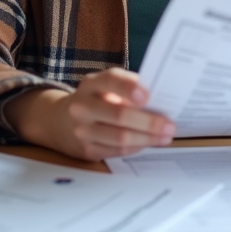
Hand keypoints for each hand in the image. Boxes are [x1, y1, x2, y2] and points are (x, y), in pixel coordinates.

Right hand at [5, 68, 175, 161]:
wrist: (60, 122)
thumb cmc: (95, 100)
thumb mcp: (104, 88)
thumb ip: (128, 88)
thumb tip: (161, 99)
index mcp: (91, 84)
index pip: (110, 80)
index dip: (129, 88)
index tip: (147, 96)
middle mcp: (82, 106)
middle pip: (119, 115)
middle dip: (149, 122)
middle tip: (169, 125)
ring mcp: (82, 130)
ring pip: (120, 138)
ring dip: (147, 138)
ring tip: (165, 137)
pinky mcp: (87, 150)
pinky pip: (118, 151)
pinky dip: (137, 147)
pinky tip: (149, 143)